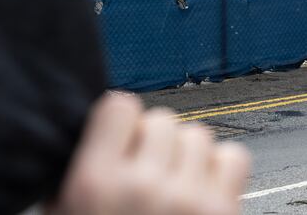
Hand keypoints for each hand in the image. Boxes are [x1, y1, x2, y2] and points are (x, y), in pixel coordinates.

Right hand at [48, 92, 249, 214]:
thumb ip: (74, 179)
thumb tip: (93, 135)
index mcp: (94, 185)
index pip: (120, 106)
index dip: (121, 122)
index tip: (120, 141)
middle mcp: (142, 186)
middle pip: (162, 119)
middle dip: (154, 143)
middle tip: (146, 173)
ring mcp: (187, 201)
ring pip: (198, 135)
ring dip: (186, 156)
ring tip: (174, 186)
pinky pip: (233, 157)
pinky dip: (220, 170)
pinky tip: (202, 193)